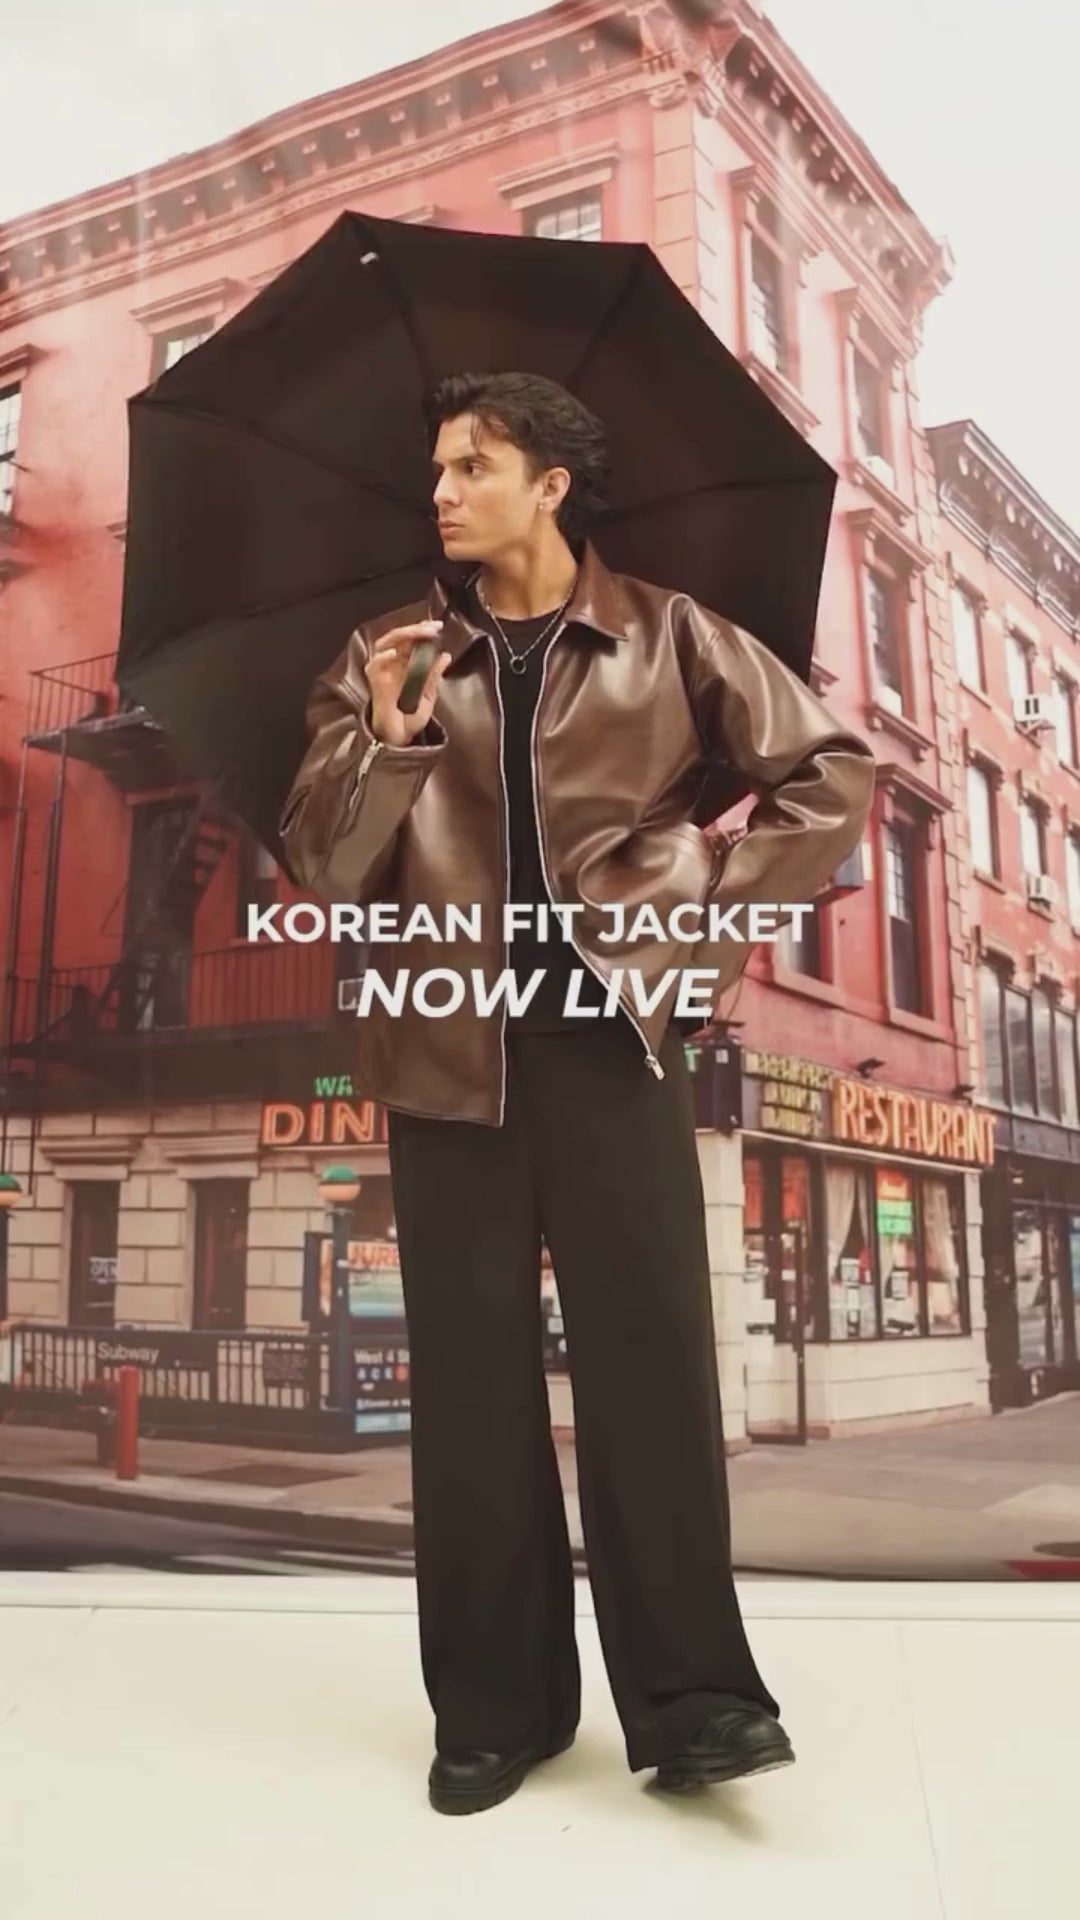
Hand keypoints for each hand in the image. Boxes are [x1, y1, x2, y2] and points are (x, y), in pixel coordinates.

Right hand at [365, 621, 451, 747]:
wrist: (400, 739)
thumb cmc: (410, 718)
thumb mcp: (429, 695)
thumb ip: (434, 676)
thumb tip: (445, 656)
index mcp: (405, 666)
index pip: (411, 641)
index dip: (422, 631)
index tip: (437, 627)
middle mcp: (393, 665)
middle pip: (399, 638)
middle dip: (416, 630)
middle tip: (433, 628)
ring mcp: (383, 672)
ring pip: (386, 644)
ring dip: (402, 636)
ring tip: (418, 633)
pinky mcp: (375, 683)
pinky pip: (375, 666)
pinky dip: (383, 658)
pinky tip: (394, 653)